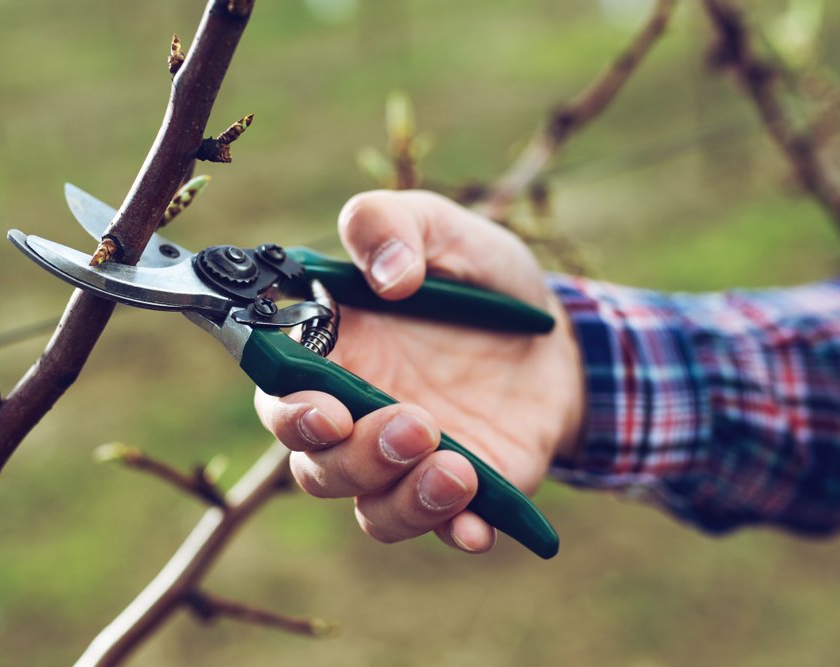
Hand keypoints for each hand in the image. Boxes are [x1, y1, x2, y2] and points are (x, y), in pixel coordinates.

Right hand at [255, 190, 583, 553]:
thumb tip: (387, 275)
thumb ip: (393, 225)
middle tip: (414, 424)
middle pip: (317, 465)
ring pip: (371, 508)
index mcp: (334, 355)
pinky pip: (441, 529)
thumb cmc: (479, 280)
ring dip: (403, 497)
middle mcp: (358, 418)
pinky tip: (477, 526)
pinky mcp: (462, 492)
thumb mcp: (442, 229)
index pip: (282, 394)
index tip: (327, 408)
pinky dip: (453, 533)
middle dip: (353, 457)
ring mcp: (408, 463)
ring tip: (457, 467)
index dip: (291, 411)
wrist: (557, 335)